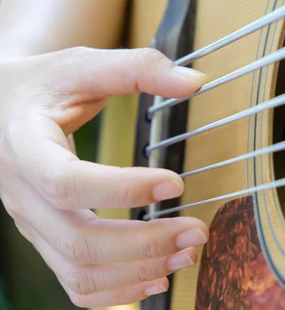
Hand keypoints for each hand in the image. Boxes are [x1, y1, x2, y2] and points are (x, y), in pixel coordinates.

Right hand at [0, 46, 208, 307]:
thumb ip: (138, 69)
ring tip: (187, 255)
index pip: (64, 181)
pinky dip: (117, 290)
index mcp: (25, 146)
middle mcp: (23, 194)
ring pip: (79, 270)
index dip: (121, 188)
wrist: (0, 108)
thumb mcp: (83, 65)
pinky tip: (156, 277)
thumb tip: (195, 81)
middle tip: (197, 231)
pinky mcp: (46, 238)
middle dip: (145, 243)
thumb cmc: (42, 86)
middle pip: (78, 240)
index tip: (175, 182)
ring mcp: (32, 223)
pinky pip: (75, 282)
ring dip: (138, 271)